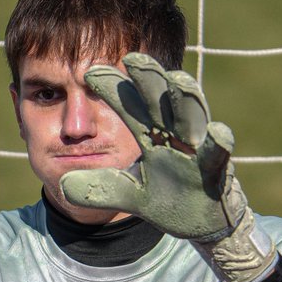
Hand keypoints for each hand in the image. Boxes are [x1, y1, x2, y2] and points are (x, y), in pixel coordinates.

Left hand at [60, 52, 275, 281]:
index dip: (113, 89)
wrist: (202, 223)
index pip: (130, 106)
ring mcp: (198, 149)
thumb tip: (62, 186)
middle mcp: (174, 135)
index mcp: (151, 135)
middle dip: (150, 79)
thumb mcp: (130, 195)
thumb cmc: (169, 197)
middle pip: (161, 102)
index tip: (90, 73)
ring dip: (188, 99)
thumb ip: (100, 188)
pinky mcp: (216, 169)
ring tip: (178, 79)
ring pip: (193, 118)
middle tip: (134, 58)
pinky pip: (218, 155)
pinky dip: (219, 143)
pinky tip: (218, 132)